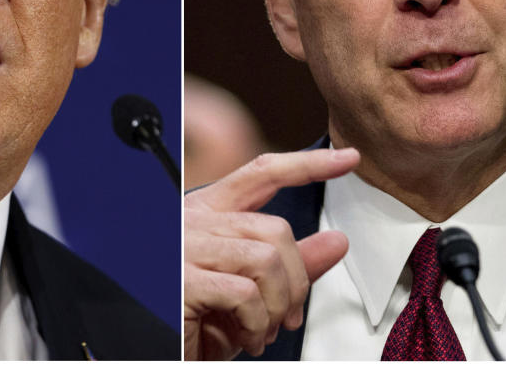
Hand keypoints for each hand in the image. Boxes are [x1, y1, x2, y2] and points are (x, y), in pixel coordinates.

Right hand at [184, 147, 359, 359]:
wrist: (159, 352)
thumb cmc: (196, 325)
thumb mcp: (253, 294)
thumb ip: (290, 265)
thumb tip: (337, 241)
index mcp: (207, 213)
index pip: (261, 174)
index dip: (307, 164)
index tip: (346, 158)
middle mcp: (192, 221)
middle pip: (275, 228)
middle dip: (296, 280)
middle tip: (289, 316)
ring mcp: (183, 247)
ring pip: (266, 259)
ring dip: (279, 305)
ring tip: (266, 330)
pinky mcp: (182, 279)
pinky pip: (245, 294)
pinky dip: (258, 323)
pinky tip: (248, 337)